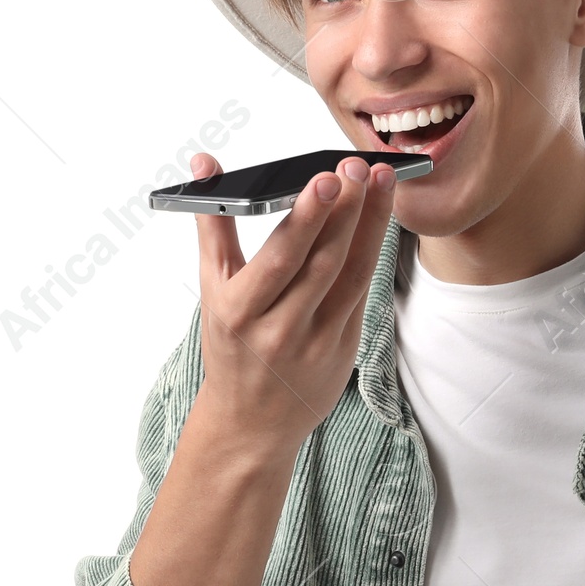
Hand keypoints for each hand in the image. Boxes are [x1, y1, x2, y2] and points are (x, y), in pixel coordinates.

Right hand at [187, 151, 398, 451]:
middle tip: (358, 165)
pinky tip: (380, 217)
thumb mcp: (212, 289)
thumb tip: (205, 163)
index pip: (281, 258)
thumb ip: (213, 224)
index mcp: (240, 312)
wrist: (251, 422)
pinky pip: (363, 291)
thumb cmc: (230, 347)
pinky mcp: (346, 346)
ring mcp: (318, 341)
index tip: (324, 178)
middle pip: (323, 262)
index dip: (307, 218)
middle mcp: (280, 329)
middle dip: (345, 209)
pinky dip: (373, 251)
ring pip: (352, 273)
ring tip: (379, 181)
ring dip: (371, 224)